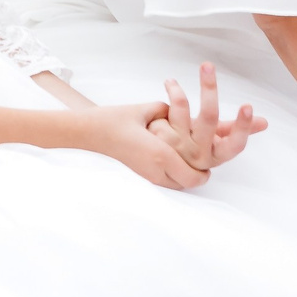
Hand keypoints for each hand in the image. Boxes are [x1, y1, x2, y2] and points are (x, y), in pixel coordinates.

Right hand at [71, 100, 213, 190]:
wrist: (88, 132)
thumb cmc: (113, 120)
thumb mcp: (145, 110)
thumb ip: (167, 111)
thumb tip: (179, 113)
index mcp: (160, 154)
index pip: (194, 176)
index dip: (204, 174)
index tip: (208, 167)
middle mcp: (155, 170)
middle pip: (187, 186)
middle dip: (197, 177)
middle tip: (203, 168)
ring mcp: (146, 175)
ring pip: (176, 186)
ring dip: (184, 177)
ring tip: (188, 165)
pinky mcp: (139, 175)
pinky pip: (164, 182)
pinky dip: (172, 176)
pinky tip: (170, 163)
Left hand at [151, 63, 265, 171]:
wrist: (163, 165)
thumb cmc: (196, 148)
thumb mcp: (217, 142)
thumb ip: (237, 129)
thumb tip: (265, 121)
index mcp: (218, 154)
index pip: (235, 144)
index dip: (243, 126)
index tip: (248, 106)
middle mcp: (200, 153)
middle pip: (209, 117)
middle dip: (209, 89)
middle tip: (208, 65)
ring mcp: (180, 148)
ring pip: (182, 110)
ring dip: (177, 92)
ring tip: (172, 81)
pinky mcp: (161, 142)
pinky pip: (164, 113)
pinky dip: (165, 101)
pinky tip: (167, 91)